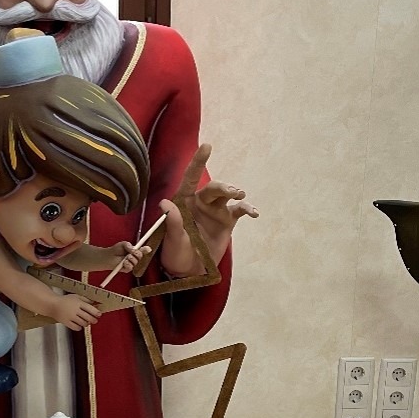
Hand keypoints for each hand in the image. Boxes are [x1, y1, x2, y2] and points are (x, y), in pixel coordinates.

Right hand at [53, 294, 102, 330]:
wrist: (52, 305)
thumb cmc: (65, 300)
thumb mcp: (76, 296)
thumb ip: (86, 299)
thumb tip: (95, 303)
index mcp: (78, 303)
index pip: (90, 308)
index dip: (96, 312)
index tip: (99, 314)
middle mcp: (75, 310)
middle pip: (88, 317)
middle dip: (93, 320)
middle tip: (95, 320)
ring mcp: (71, 317)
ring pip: (83, 323)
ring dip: (86, 323)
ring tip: (86, 322)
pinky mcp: (66, 322)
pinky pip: (76, 327)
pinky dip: (79, 327)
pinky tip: (79, 325)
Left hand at [113, 241, 151, 275]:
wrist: (108, 256)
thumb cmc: (115, 249)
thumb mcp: (123, 244)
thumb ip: (129, 245)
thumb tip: (134, 249)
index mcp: (134, 251)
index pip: (142, 250)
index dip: (145, 250)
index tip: (147, 249)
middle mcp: (134, 257)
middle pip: (140, 256)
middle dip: (137, 254)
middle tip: (131, 252)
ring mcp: (131, 264)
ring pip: (136, 262)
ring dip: (131, 259)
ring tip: (126, 257)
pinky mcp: (127, 269)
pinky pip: (130, 268)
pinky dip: (128, 264)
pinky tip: (124, 263)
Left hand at [159, 144, 258, 276]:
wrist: (190, 271)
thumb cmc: (175, 254)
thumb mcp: (171, 241)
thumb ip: (172, 223)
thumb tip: (165, 203)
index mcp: (183, 202)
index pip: (190, 178)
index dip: (198, 162)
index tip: (207, 146)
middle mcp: (200, 202)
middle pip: (213, 188)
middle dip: (222, 187)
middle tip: (231, 193)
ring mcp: (215, 210)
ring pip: (227, 195)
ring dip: (234, 193)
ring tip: (240, 197)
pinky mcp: (227, 221)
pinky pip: (239, 211)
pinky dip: (247, 209)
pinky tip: (254, 213)